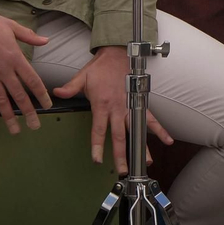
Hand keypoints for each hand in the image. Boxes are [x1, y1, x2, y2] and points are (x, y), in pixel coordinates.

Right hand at [0, 1, 52, 135]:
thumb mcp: (12, 26)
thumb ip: (29, 36)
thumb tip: (46, 40)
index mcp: (15, 57)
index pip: (32, 80)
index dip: (41, 94)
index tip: (47, 105)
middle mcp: (3, 69)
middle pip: (18, 94)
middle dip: (28, 111)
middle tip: (35, 125)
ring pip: (0, 100)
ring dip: (8, 116)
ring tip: (15, 130)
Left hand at [53, 46, 172, 172]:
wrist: (117, 54)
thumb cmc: (100, 67)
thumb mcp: (82, 77)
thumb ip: (70, 88)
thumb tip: (56, 94)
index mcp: (102, 104)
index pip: (98, 129)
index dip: (97, 145)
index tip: (97, 159)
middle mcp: (117, 108)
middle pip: (119, 136)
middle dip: (121, 154)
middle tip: (123, 170)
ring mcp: (130, 107)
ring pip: (136, 130)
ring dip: (142, 146)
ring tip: (146, 161)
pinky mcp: (139, 103)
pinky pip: (150, 118)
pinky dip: (160, 129)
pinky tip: (167, 140)